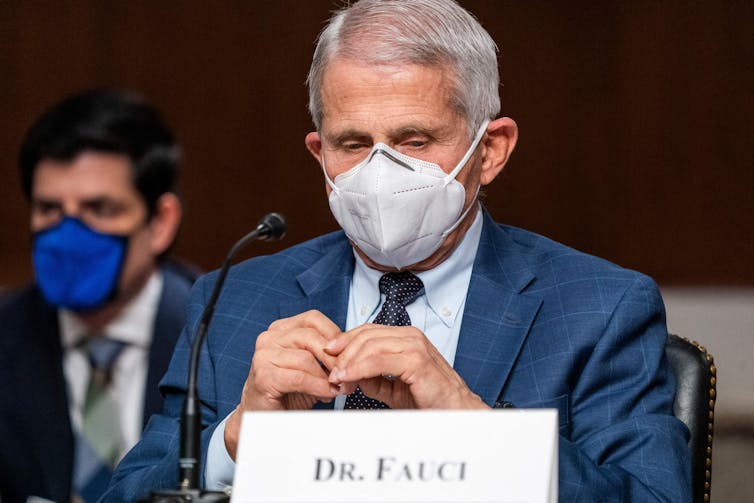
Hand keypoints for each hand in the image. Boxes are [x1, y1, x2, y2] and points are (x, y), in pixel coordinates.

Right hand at [225, 310, 341, 458]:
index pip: (313, 319)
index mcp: (281, 329)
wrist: (262, 416)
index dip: (335, 335)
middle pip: (311, 337)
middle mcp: (269, 338)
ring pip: (306, 358)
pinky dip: (318, 386)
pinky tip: (328, 394)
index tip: (350, 353)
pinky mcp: (264, 376)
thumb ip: (326, 355)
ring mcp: (263, 356)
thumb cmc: (288, 390)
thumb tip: (355, 353)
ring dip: (328, 375)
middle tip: (351, 375)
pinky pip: (299, 377)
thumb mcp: (311, 366)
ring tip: (340, 387)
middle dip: (335, 358)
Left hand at [325, 323, 487, 409]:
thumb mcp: (392, 386)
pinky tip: (348, 378)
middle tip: (331, 373)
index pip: (367, 330)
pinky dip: (358, 369)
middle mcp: (410, 336)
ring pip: (370, 345)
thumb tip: (347, 374)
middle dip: (343, 353)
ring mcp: (415, 346)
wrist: (454, 412)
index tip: (328, 354)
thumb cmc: (428, 399)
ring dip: (348, 362)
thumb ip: (371, 377)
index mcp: (405, 337)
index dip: (345, 340)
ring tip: (337, 379)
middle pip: (365, 335)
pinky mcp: (416, 360)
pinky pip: (378, 361)